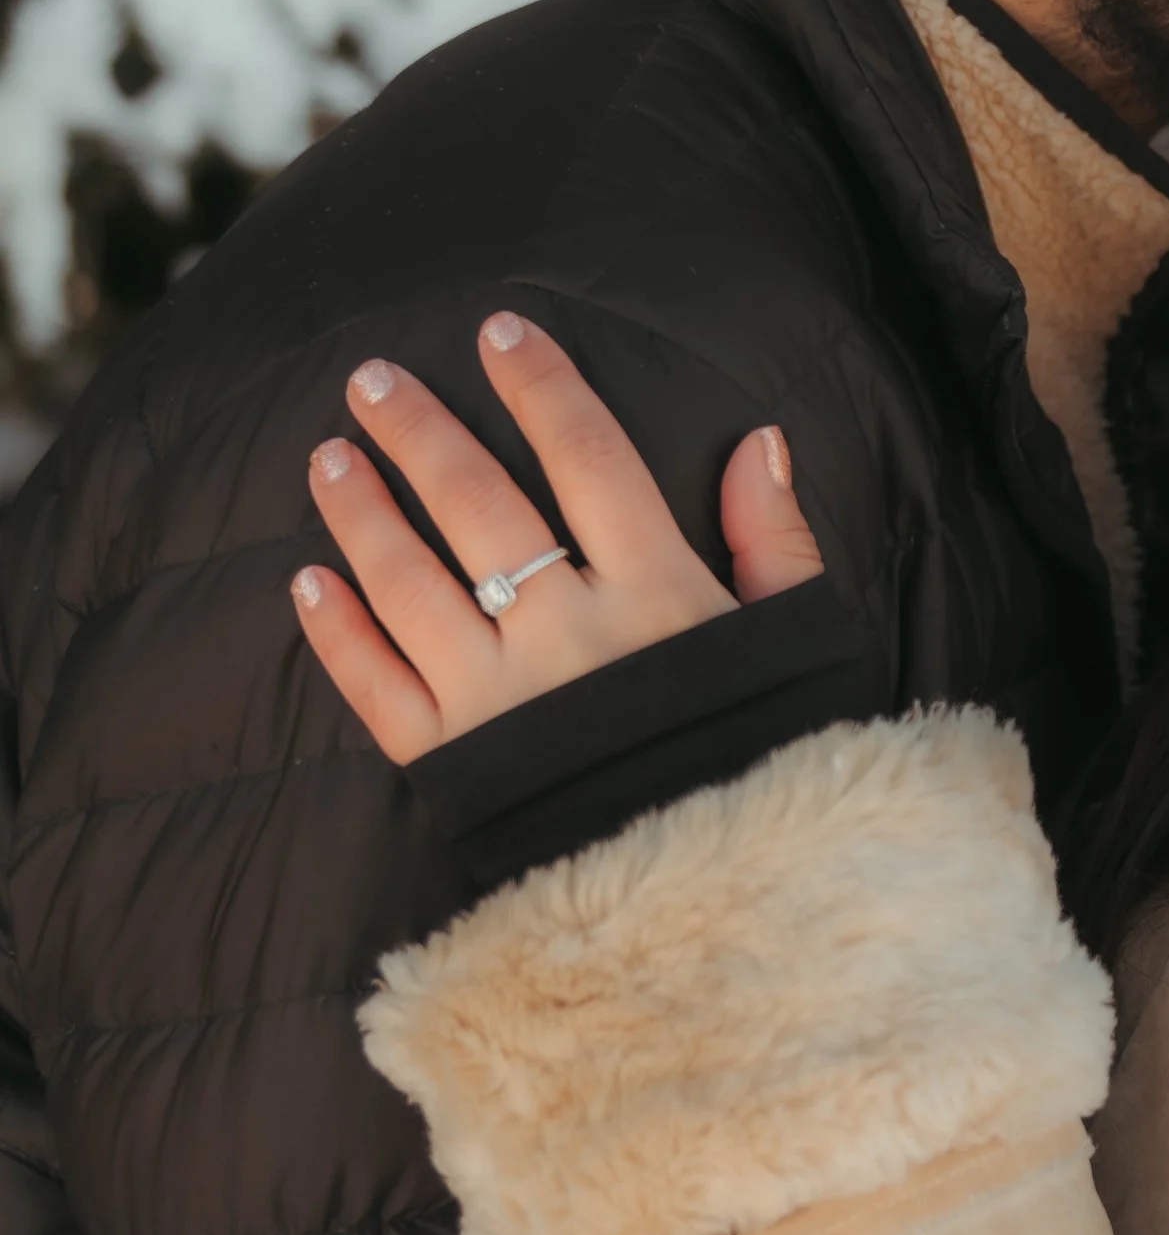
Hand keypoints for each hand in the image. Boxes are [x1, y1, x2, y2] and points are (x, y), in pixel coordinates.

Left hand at [292, 312, 822, 762]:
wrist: (716, 903)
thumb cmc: (764, 761)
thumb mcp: (795, 647)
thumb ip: (775, 542)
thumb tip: (759, 440)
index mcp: (655, 593)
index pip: (587, 457)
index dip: (541, 386)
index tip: (497, 331)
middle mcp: (566, 632)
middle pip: (478, 502)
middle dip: (419, 430)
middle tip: (369, 380)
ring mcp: (498, 698)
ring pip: (408, 581)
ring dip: (362, 512)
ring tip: (327, 458)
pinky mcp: (453, 763)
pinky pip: (375, 687)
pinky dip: (336, 632)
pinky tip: (307, 581)